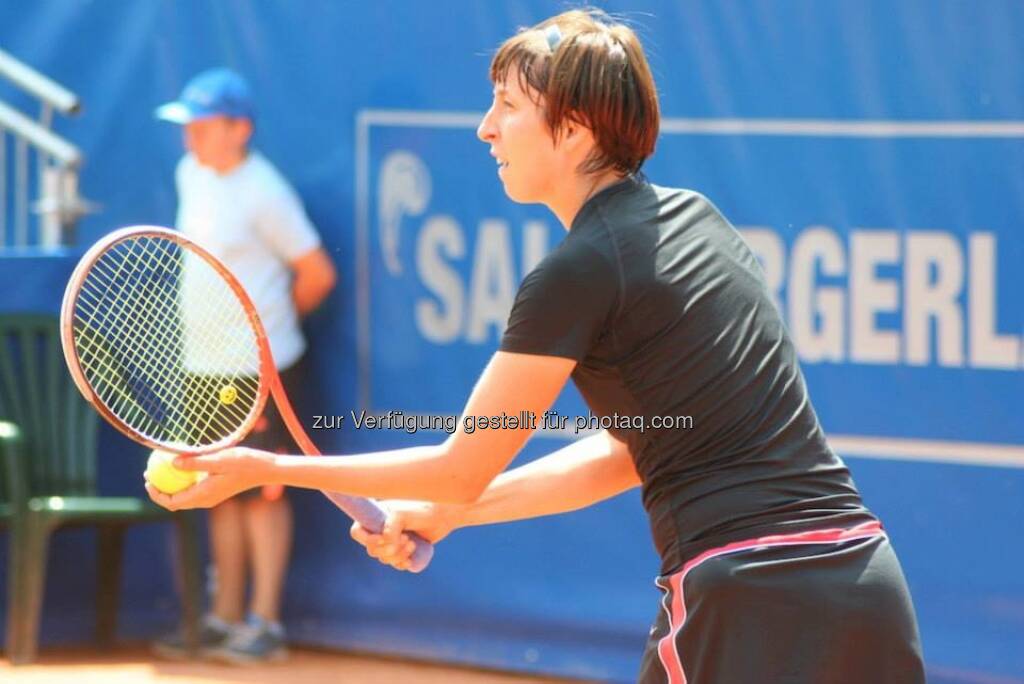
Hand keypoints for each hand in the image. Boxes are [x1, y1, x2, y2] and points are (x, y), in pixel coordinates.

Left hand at [145, 446, 274, 509]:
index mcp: (204, 495)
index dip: (156, 494)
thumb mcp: (219, 459)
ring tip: (161, 469)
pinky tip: (182, 466)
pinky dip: (183, 481)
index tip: (148, 479)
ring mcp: (211, 496)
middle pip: (175, 502)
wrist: (266, 470)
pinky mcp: (216, 490)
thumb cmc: (245, 463)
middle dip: (159, 490)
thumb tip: (172, 462)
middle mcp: (206, 499)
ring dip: (170, 486)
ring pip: (183, 496)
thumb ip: (196, 462)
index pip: (172, 502)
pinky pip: (193, 489)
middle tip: (149, 472)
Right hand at [350, 500, 460, 570]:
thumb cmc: (421, 509)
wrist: (442, 515)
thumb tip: (388, 547)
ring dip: (397, 555)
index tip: (383, 538)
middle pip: (371, 550)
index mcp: (375, 517)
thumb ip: (390, 530)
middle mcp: (380, 529)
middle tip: (406, 538)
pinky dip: (401, 563)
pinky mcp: (403, 550)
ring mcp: (391, 541)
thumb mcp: (401, 515)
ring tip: (412, 544)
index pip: (357, 532)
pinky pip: (395, 564)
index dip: (366, 540)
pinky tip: (410, 558)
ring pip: (384, 558)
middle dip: (388, 549)